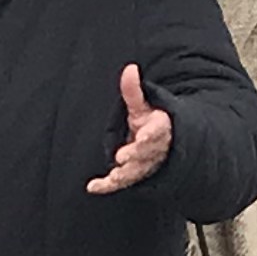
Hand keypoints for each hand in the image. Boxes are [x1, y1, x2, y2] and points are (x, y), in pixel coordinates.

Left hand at [87, 64, 174, 193]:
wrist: (163, 146)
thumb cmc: (150, 123)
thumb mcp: (142, 106)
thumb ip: (133, 91)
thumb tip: (130, 68)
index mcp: (159, 128)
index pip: (157, 131)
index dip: (150, 134)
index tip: (143, 134)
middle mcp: (154, 149)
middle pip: (146, 153)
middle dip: (135, 155)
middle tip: (122, 156)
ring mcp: (145, 164)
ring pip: (137, 171)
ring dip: (125, 174)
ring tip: (114, 177)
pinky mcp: (134, 175)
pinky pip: (122, 183)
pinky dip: (107, 186)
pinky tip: (93, 187)